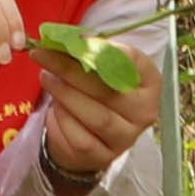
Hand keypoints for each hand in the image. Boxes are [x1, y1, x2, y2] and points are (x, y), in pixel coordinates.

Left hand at [26, 33, 154, 183]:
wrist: (90, 136)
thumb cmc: (97, 93)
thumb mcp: (99, 69)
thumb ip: (90, 53)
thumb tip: (67, 39)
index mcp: (150, 83)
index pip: (134, 61)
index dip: (105, 50)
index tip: (77, 41)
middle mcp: (144, 111)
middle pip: (108, 89)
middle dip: (72, 70)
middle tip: (44, 55)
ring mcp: (126, 137)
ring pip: (96, 116)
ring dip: (65, 94)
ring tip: (46, 78)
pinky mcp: (103, 156)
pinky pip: (81, 137)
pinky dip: (63, 118)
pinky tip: (54, 107)